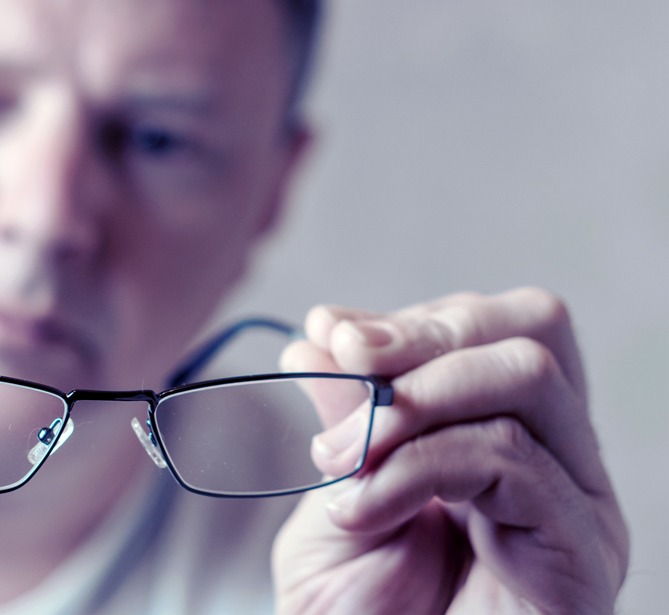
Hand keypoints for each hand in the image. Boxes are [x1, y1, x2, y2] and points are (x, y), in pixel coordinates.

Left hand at [272, 288, 627, 613]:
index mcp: (504, 434)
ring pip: (526, 377)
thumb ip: (346, 417)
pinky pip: (508, 458)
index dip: (410, 319)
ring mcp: (575, 503)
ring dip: (411, 403)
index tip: (327, 333)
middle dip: (425, 332)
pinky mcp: (579, 553)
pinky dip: (416, 466)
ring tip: (340, 461)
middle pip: (533, 329)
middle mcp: (554, 459)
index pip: (491, 328)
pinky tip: (362, 507)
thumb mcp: (338, 494)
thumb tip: (324, 334)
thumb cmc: (359, 614)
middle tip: (347, 362)